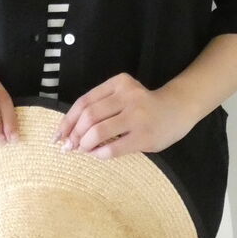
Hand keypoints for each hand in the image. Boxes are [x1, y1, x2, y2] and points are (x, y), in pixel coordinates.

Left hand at [52, 73, 195, 158]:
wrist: (178, 109)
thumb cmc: (144, 105)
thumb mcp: (123, 96)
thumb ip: (100, 107)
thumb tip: (69, 133)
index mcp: (119, 83)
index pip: (84, 102)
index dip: (67, 121)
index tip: (58, 135)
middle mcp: (128, 96)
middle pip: (88, 116)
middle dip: (74, 134)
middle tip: (70, 146)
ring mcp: (137, 116)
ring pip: (98, 132)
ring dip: (85, 144)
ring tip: (84, 149)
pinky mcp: (144, 136)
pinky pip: (113, 148)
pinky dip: (99, 154)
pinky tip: (98, 154)